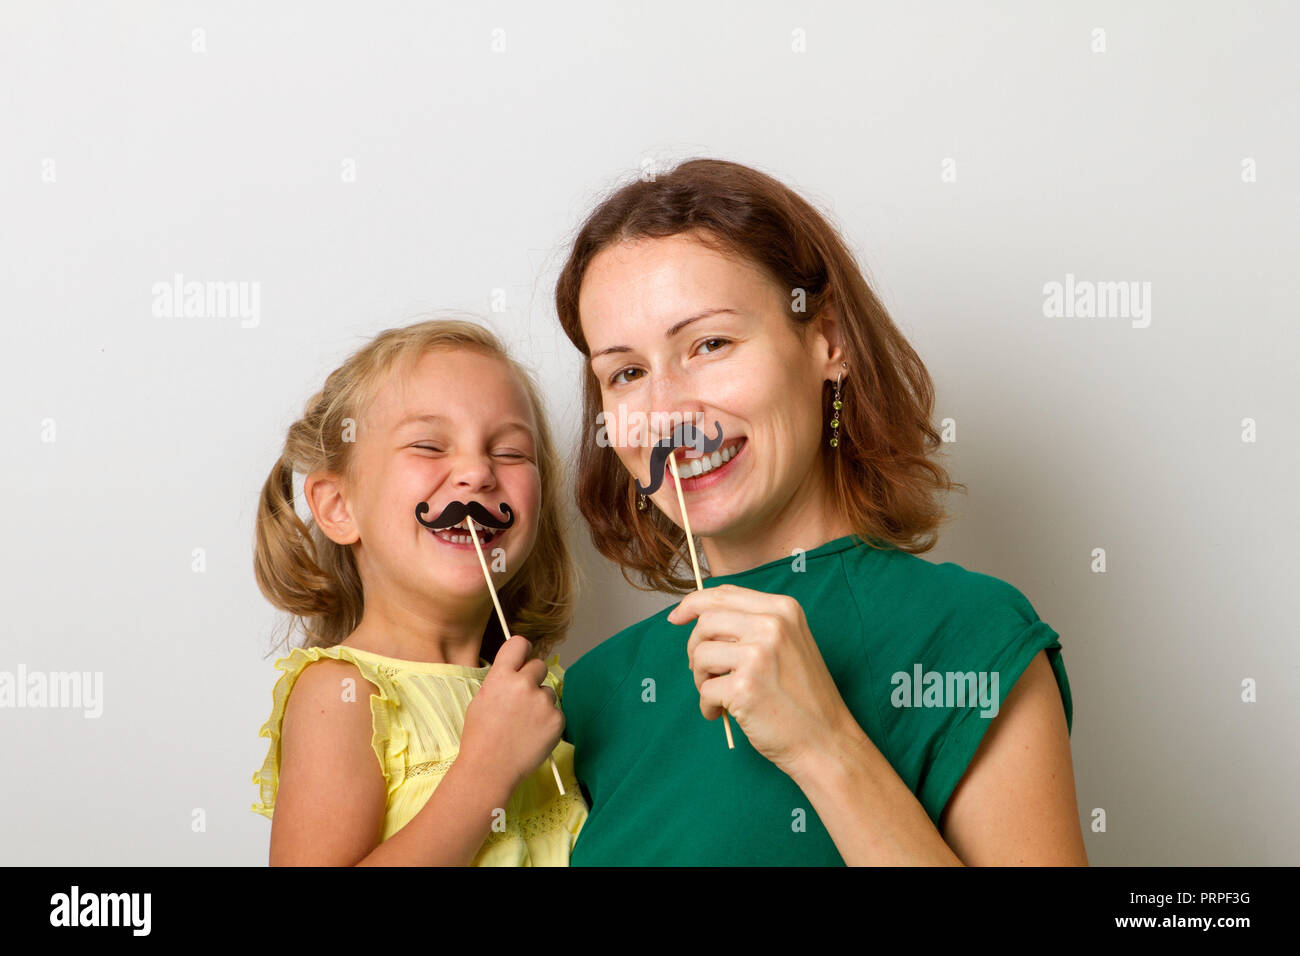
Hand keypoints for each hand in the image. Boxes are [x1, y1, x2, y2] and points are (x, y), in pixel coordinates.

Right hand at [459, 635, 563, 792]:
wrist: (490, 769)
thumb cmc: (480, 737)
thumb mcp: (481, 699)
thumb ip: (501, 680)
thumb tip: (516, 670)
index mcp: (501, 676)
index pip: (519, 643)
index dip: (522, 651)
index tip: (523, 659)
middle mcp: (524, 684)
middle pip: (539, 665)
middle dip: (532, 679)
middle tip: (521, 701)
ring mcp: (543, 702)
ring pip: (548, 691)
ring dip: (540, 703)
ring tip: (524, 725)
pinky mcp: (557, 719)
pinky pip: (556, 712)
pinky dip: (548, 722)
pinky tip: (533, 735)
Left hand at [668, 583, 856, 777]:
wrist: (826, 739)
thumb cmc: (803, 695)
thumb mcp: (789, 642)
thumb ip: (751, 623)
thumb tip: (698, 615)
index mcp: (783, 609)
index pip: (723, 594)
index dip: (692, 604)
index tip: (676, 617)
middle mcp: (772, 625)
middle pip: (705, 621)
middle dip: (695, 647)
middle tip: (705, 672)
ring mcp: (759, 655)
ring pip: (700, 654)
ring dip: (701, 678)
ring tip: (720, 695)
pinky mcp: (745, 688)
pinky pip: (705, 690)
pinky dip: (708, 706)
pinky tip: (725, 714)